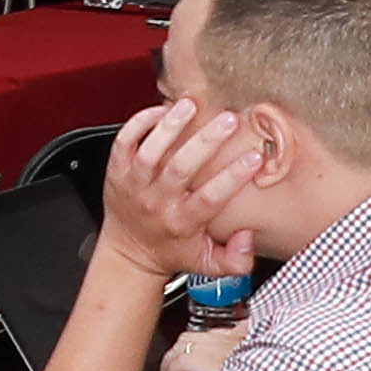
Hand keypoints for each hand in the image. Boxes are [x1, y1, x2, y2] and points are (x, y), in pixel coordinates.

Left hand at [95, 99, 273, 287]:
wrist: (129, 251)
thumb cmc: (172, 251)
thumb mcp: (209, 265)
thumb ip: (237, 259)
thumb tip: (248, 236)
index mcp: (182, 222)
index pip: (209, 198)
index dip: (233, 177)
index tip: (254, 158)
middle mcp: (157, 202)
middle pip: (180, 168)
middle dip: (206, 142)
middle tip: (229, 120)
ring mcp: (134, 185)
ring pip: (149, 152)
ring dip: (171, 126)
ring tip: (191, 105)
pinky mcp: (116, 171)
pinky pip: (123, 142)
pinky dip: (139, 123)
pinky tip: (160, 110)